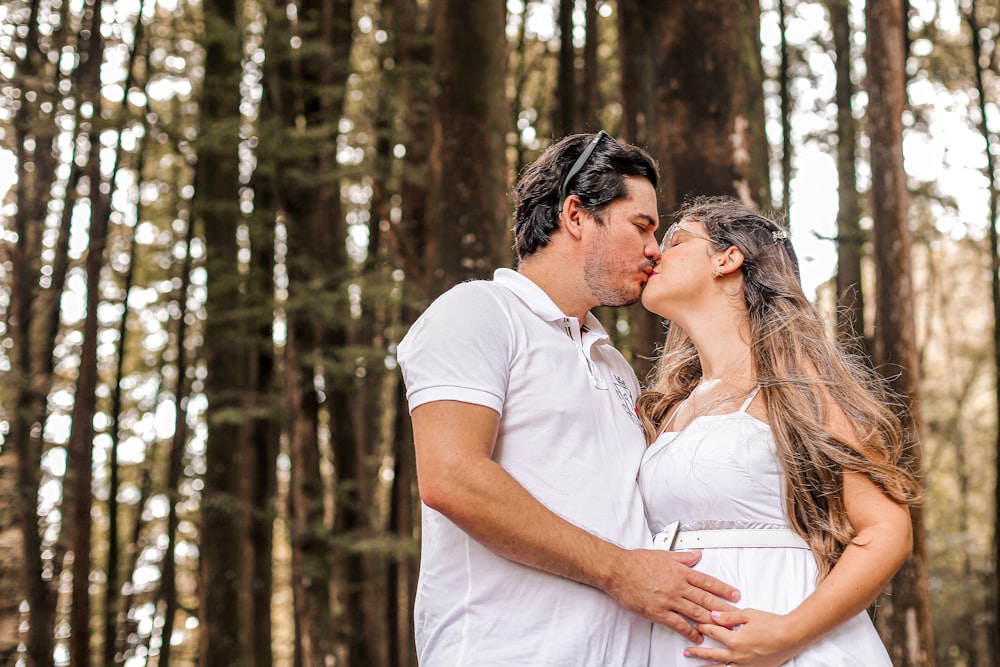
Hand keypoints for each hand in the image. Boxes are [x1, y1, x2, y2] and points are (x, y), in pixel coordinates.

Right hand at [607, 549, 740, 642]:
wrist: (618, 570)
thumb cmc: (637, 562)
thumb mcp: (664, 554)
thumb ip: (682, 556)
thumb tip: (696, 554)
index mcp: (680, 571)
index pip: (707, 581)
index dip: (723, 589)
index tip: (734, 595)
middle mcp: (678, 586)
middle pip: (706, 599)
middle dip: (723, 608)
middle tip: (736, 615)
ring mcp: (669, 600)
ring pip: (696, 612)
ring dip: (711, 621)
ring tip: (723, 627)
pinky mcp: (658, 612)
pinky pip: (678, 624)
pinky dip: (690, 631)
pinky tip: (697, 635)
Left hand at [684, 608, 800, 666]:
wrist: (791, 636)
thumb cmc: (772, 623)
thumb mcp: (748, 614)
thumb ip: (728, 617)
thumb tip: (712, 615)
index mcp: (734, 640)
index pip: (712, 632)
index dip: (703, 627)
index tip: (696, 625)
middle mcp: (737, 655)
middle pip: (712, 654)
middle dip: (697, 653)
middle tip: (686, 652)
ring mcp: (745, 665)